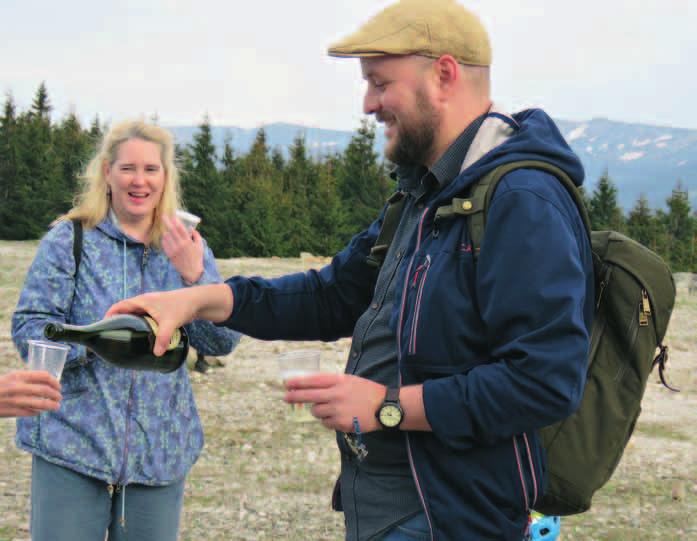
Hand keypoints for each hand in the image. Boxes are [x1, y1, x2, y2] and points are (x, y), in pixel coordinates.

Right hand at [0, 370, 61, 417]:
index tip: (58, 386)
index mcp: (18, 376)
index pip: (43, 376)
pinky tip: (40, 411)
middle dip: (56, 394)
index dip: (54, 381)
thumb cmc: (0, 386)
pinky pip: (30, 412)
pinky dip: (38, 412)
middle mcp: (17, 387)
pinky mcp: (11, 411)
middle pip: (44, 390)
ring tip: (56, 406)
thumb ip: (26, 378)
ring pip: (40, 404)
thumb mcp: (11, 377)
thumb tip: (48, 382)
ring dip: (51, 405)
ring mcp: (14, 400)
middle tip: (60, 397)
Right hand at [106, 284, 233, 354]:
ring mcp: (152, 307)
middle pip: (125, 312)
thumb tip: (156, 354)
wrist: (197, 301)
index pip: (119, 306)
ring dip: (130, 325)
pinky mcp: (159, 312)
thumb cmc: (182, 307)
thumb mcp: (170, 324)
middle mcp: (145, 302)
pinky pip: (145, 319)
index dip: (109, 315)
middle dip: (118, 323)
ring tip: (125, 339)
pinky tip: (141, 337)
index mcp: (142, 301)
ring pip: (136, 316)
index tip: (103, 327)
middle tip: (113, 337)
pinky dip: (140, 326)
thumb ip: (162, 338)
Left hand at [162, 215, 203, 283]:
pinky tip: (167, 238)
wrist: (192, 271)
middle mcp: (180, 245)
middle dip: (167, 222)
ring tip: (168, 231)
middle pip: (171, 230)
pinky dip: (164, 240)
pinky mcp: (169, 255)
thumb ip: (196, 236)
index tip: (173, 216)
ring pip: (166, 237)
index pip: (180, 229)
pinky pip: (164, 244)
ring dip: (166, 232)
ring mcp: (174, 250)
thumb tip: (191, 228)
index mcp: (188, 242)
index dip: (176, 221)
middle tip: (163, 216)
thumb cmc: (197, 258)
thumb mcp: (200, 246)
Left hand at [284, 373, 384, 432]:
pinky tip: (338, 417)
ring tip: (328, 408)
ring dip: (317, 411)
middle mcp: (336, 394)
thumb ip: (332, 383)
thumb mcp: (350, 380)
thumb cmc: (367, 391)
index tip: (287, 383)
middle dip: (294, 397)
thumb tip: (312, 386)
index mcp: (338, 381)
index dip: (298, 382)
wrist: (385, 407)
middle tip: (286, 398)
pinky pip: (325, 423)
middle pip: (308, 396)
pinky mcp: (341, 423)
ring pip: (316, 412)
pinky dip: (328, 421)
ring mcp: (338, 410)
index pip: (312, 380)